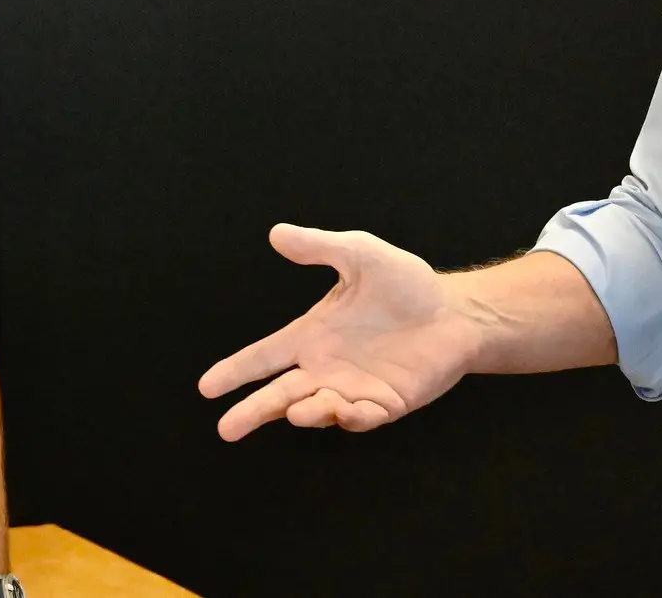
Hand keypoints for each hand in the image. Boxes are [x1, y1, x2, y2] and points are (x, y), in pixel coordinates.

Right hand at [197, 224, 482, 440]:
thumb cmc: (406, 284)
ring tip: (296, 410)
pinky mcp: (385, 404)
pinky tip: (345, 408)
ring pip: (316, 409)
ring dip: (304, 412)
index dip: (236, 371)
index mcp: (312, 336)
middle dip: (253, 411)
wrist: (454, 311)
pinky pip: (361, 418)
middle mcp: (326, 367)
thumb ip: (319, 246)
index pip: (265, 356)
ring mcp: (354, 389)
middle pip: (279, 394)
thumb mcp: (360, 255)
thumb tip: (277, 233)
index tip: (207, 387)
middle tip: (227, 429)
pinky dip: (350, 417)